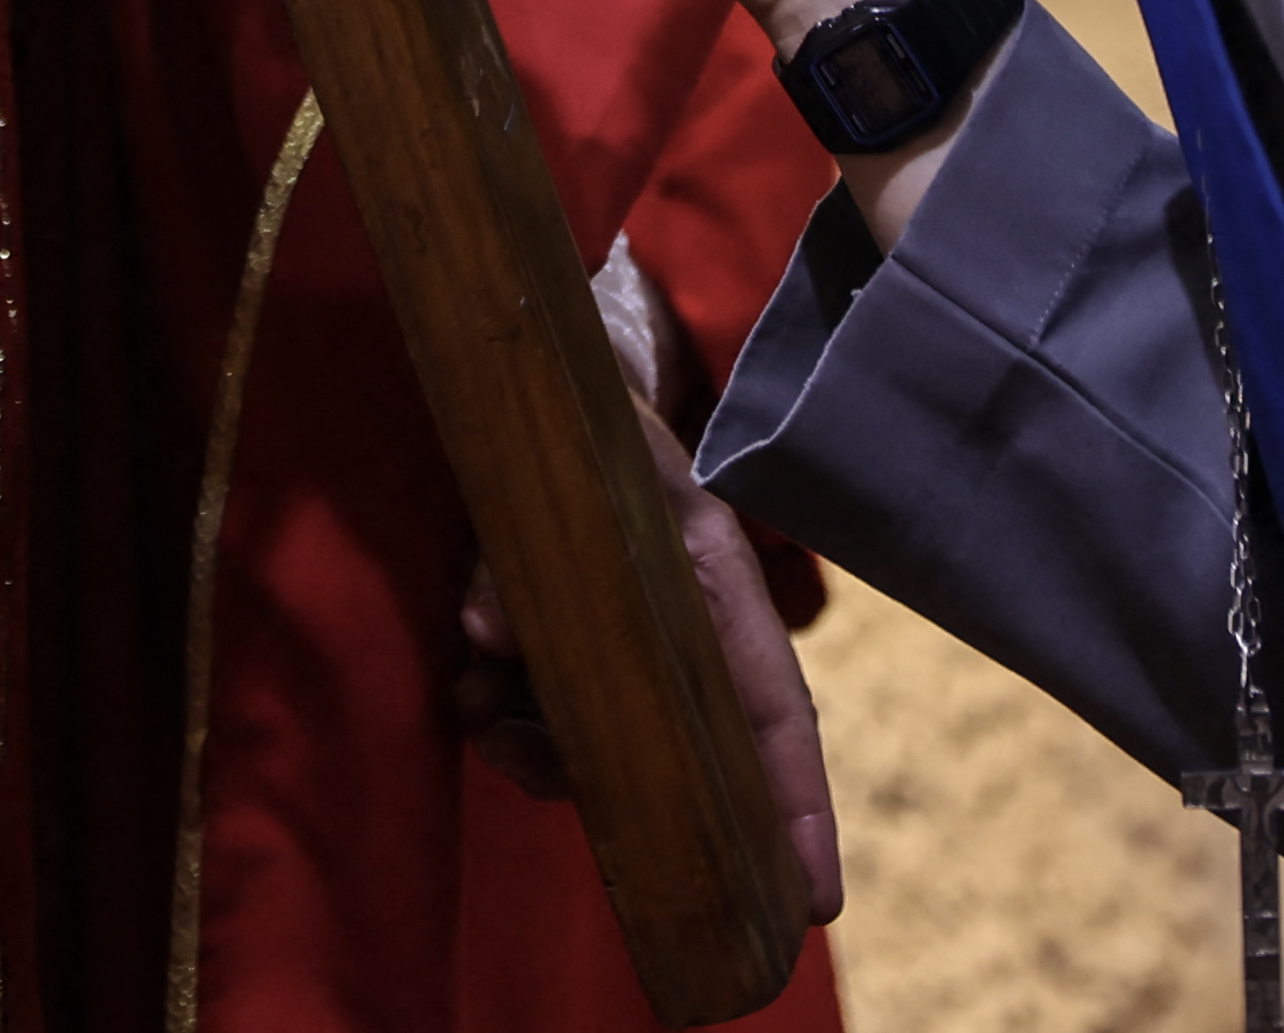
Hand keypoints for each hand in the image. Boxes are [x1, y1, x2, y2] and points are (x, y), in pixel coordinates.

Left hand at [453, 398, 848, 927]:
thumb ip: (532, 543)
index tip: (814, 902)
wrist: (542, 382)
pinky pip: (533, 717)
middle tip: (528, 765)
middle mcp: (677, 639)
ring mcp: (613, 649)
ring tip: (480, 710)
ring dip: (532, 751)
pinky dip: (497, 717)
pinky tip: (468, 687)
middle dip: (611, 794)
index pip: (775, 715)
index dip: (800, 809)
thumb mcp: (588, 457)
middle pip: (675, 759)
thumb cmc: (592, 422)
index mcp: (721, 591)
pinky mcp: (549, 645)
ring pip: (591, 748)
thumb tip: (485, 637)